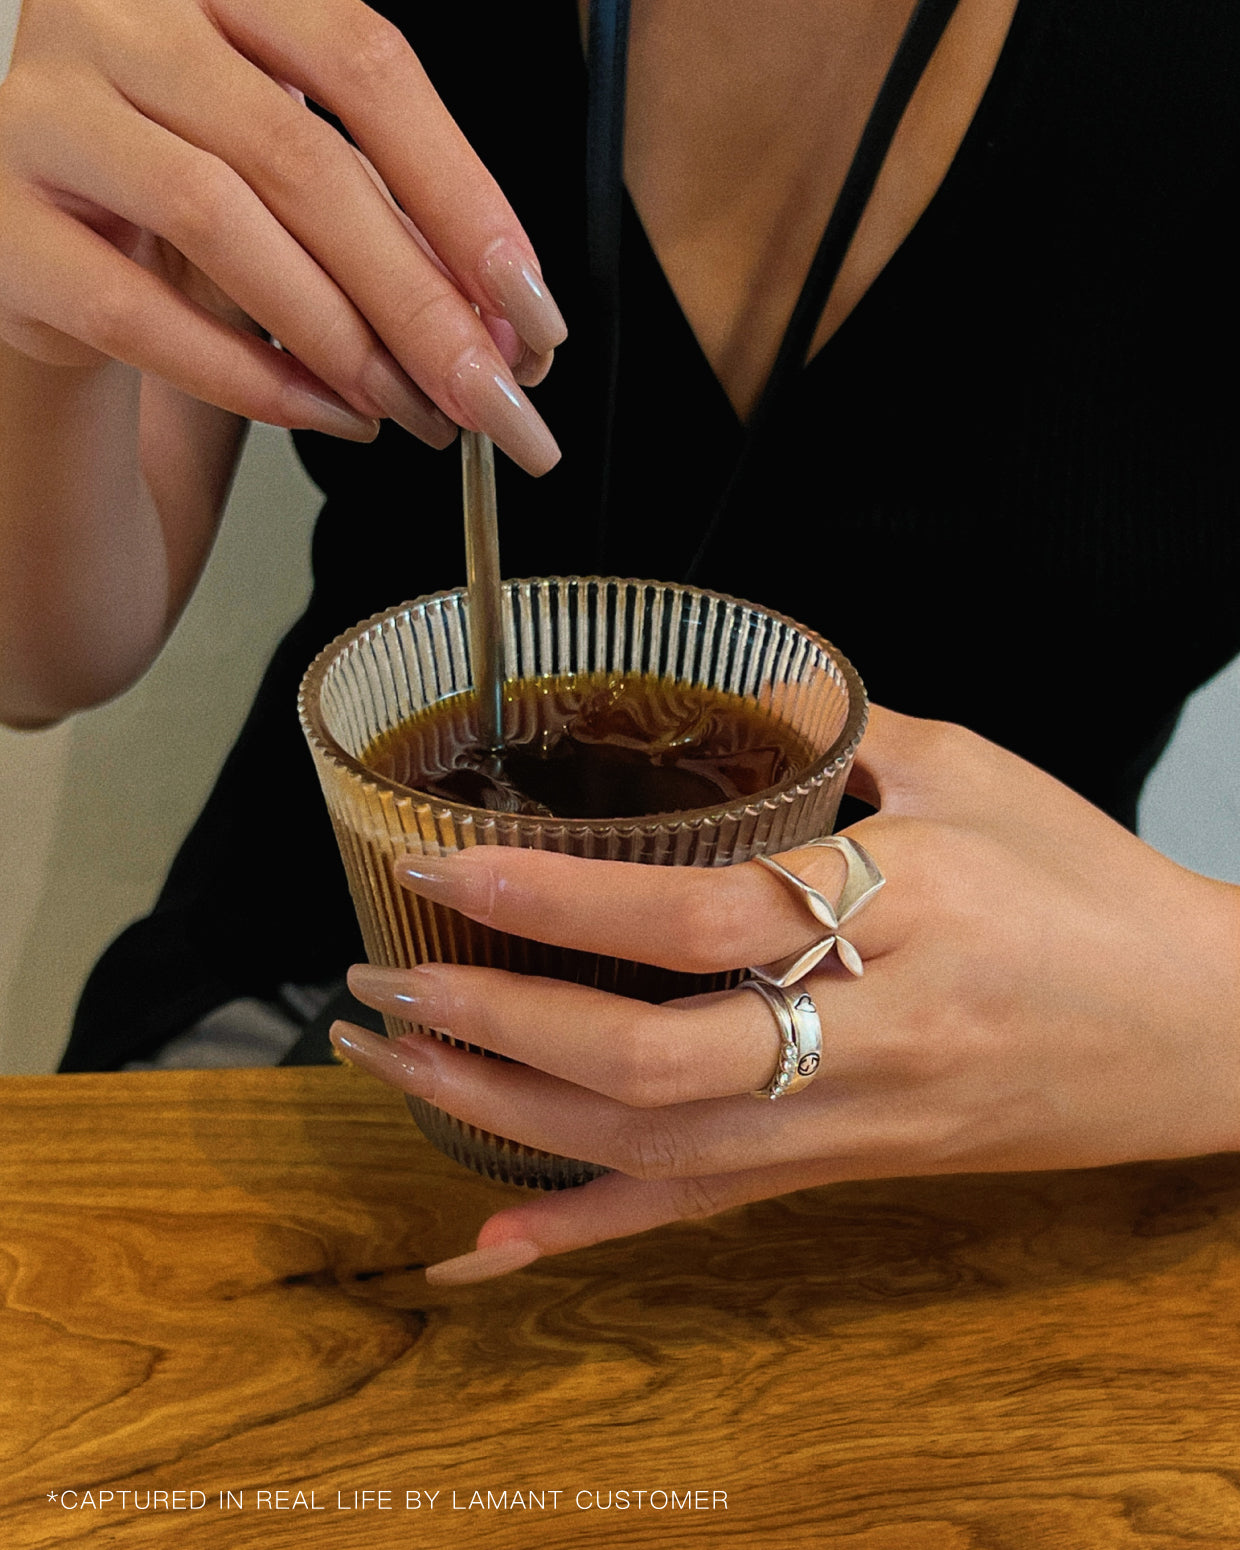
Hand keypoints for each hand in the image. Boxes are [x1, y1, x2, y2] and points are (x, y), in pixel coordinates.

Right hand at [0, 0, 563, 468]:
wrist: (48, 222)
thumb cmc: (191, 178)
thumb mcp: (299, 163)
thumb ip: (395, 218)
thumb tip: (507, 328)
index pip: (368, 64)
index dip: (463, 194)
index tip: (530, 306)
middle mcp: (126, 17)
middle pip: (304, 157)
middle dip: (418, 300)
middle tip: (488, 394)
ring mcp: (51, 115)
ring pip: (220, 223)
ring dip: (340, 339)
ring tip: (406, 408)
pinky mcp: (9, 228)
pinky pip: (138, 312)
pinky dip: (251, 379)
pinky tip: (325, 415)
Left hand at [331, 707, 1239, 1283]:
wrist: (1199, 1032)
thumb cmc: (1094, 889)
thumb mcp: (979, 774)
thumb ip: (841, 736)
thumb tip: (733, 699)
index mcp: (910, 916)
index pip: (704, 919)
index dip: (567, 901)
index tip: (457, 866)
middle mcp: (869, 1040)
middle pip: (652, 1063)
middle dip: (497, 1026)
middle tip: (385, 980)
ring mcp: (853, 1126)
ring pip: (652, 1152)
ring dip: (505, 1115)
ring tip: (395, 1062)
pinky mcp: (846, 1172)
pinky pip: (699, 1217)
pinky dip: (582, 1232)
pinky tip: (485, 1245)